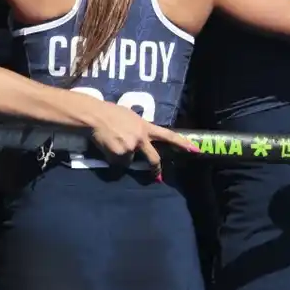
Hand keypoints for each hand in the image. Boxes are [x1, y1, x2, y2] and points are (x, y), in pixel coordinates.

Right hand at [82, 99, 198, 175]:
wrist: (95, 116)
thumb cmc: (110, 113)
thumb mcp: (130, 117)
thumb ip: (138, 128)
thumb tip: (141, 139)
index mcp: (145, 127)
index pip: (168, 135)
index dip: (182, 144)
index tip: (195, 150)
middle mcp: (141, 138)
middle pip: (154, 159)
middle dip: (155, 170)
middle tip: (157, 176)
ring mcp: (131, 148)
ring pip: (129, 161)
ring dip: (121, 158)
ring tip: (111, 145)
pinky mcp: (120, 156)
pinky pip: (117, 164)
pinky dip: (111, 160)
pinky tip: (106, 148)